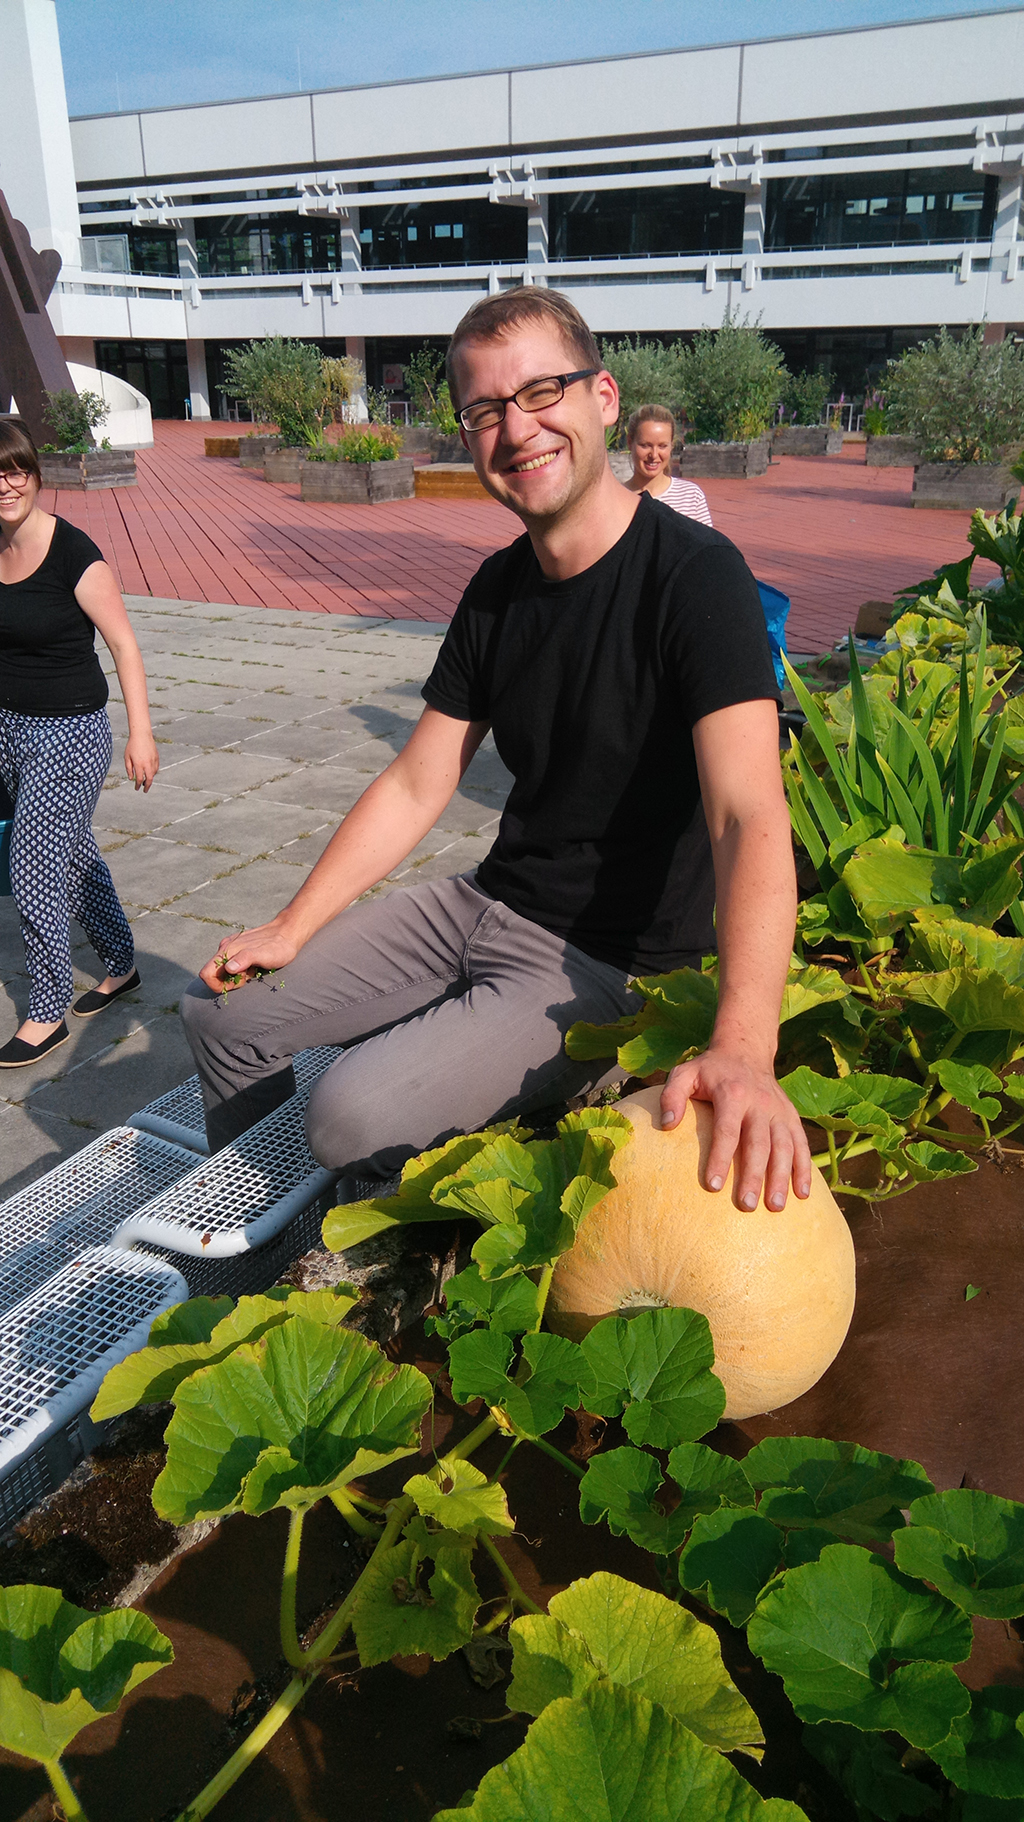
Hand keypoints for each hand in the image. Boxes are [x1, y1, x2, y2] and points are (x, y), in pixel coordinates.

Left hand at [125, 733, 158, 791]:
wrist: (141, 735)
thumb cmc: (132, 745)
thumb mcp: (127, 757)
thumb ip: (129, 769)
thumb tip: (131, 778)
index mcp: (139, 764)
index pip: (139, 779)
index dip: (138, 785)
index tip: (137, 788)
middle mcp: (147, 764)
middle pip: (149, 779)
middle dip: (147, 786)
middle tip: (145, 790)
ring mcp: (153, 760)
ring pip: (153, 774)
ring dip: (150, 779)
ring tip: (146, 781)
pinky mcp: (157, 757)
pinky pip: (156, 768)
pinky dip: (153, 772)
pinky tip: (150, 773)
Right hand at [198, 920, 300, 992]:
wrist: (288, 933)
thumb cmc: (278, 947)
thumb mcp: (263, 955)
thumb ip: (245, 959)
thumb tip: (228, 968)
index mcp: (227, 950)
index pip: (206, 974)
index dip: (217, 985)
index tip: (236, 983)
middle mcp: (225, 948)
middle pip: (214, 974)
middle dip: (228, 982)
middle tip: (248, 977)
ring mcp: (231, 948)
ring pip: (223, 970)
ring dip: (235, 976)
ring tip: (253, 971)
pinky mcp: (238, 949)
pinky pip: (231, 965)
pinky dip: (241, 971)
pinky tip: (254, 967)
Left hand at [660, 1046, 811, 1211]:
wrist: (746, 1051)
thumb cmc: (710, 1070)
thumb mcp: (685, 1073)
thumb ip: (672, 1095)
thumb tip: (666, 1124)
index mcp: (733, 1093)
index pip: (727, 1130)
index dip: (719, 1158)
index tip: (712, 1186)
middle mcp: (760, 1102)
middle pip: (759, 1143)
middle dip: (754, 1176)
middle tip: (747, 1205)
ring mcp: (779, 1110)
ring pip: (784, 1146)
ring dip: (782, 1177)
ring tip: (775, 1207)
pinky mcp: (791, 1116)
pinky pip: (801, 1144)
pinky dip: (804, 1168)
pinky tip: (802, 1194)